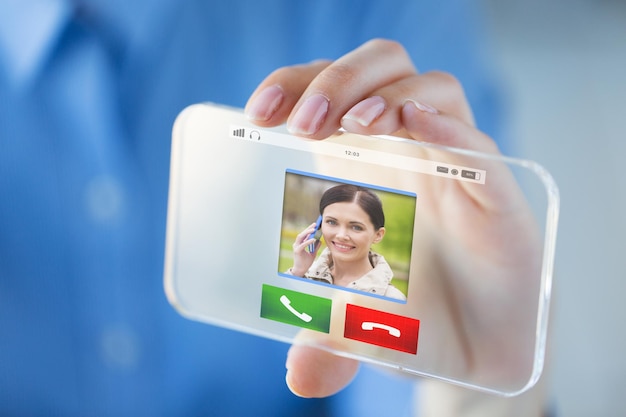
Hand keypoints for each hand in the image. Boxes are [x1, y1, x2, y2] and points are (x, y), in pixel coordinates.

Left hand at [246, 39, 546, 415]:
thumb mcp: (358, 330)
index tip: (258, 112)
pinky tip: (415, 125)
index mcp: (362, 165)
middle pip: (377, 70)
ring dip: (383, 95)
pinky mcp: (494, 190)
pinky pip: (474, 142)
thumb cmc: (415, 320)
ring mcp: (452, 166)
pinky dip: (445, 127)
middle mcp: (405, 152)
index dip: (294, 85)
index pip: (327, 93)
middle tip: (301, 124)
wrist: (481, 349)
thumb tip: (298, 377)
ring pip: (426, 88)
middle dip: (335, 81)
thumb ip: (327, 345)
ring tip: (354, 129)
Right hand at [290, 222, 320, 276]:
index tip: (315, 225)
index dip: (309, 229)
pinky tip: (313, 239)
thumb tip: (319, 241)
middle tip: (315, 225)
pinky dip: (308, 241)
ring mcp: (296, 247)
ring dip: (307, 232)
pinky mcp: (297, 251)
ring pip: (300, 237)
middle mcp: (297, 244)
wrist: (301, 270)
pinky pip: (303, 245)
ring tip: (313, 230)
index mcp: (300, 244)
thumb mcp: (313, 253)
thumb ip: (315, 247)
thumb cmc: (306, 262)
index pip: (304, 235)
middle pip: (302, 234)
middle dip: (308, 229)